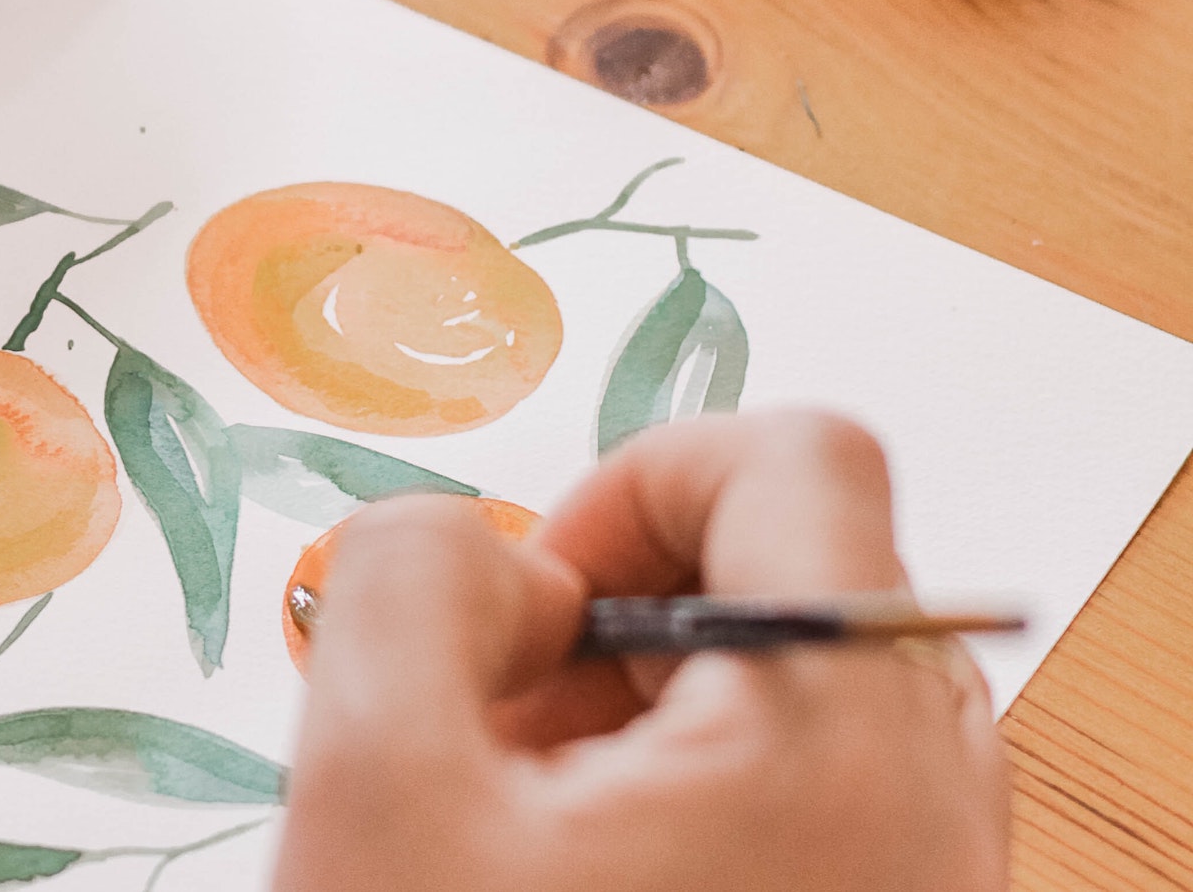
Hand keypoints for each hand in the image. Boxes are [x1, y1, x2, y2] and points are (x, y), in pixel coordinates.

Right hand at [275, 415, 1010, 891]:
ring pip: (790, 687)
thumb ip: (406, 578)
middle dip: (616, 618)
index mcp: (836, 734)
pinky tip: (580, 882)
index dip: (636, 482)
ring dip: (636, 713)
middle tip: (505, 734)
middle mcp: (932, 800)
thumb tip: (502, 562)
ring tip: (528, 829)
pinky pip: (807, 791)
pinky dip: (684, 797)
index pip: (793, 457)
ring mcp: (932, 880)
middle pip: (791, 571)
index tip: (535, 604)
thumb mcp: (374, 785)